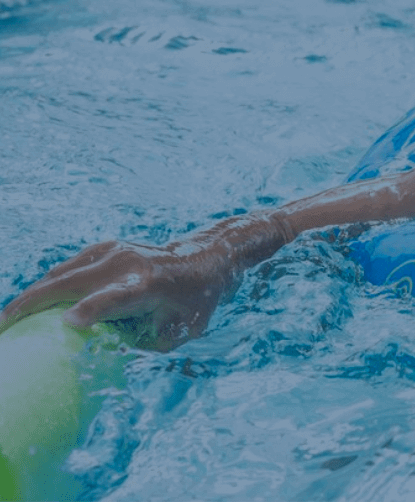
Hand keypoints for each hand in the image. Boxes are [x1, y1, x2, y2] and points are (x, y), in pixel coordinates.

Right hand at [0, 241, 228, 350]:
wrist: (204, 260)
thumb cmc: (192, 304)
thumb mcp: (174, 335)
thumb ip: (137, 345)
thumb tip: (98, 356)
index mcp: (148, 285)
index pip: (113, 298)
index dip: (90, 310)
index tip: (67, 324)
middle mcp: (126, 263)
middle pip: (68, 282)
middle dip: (29, 304)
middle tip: (2, 328)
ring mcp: (112, 251)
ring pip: (60, 274)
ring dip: (30, 296)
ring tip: (7, 321)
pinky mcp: (103, 248)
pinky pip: (67, 269)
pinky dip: (46, 287)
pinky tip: (29, 307)